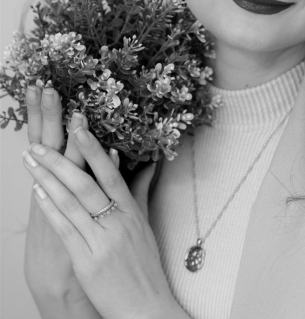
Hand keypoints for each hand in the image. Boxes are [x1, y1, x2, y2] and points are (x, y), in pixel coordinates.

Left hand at [21, 119, 180, 318]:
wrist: (145, 305)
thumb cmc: (144, 264)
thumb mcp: (145, 223)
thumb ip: (141, 191)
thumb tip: (149, 164)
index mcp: (132, 211)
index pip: (111, 174)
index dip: (94, 150)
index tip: (79, 128)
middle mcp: (118, 222)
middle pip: (86, 185)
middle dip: (61, 161)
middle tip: (40, 143)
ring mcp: (102, 241)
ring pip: (71, 203)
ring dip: (48, 179)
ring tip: (31, 161)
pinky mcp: (87, 260)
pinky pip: (66, 228)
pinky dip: (51, 208)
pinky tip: (38, 192)